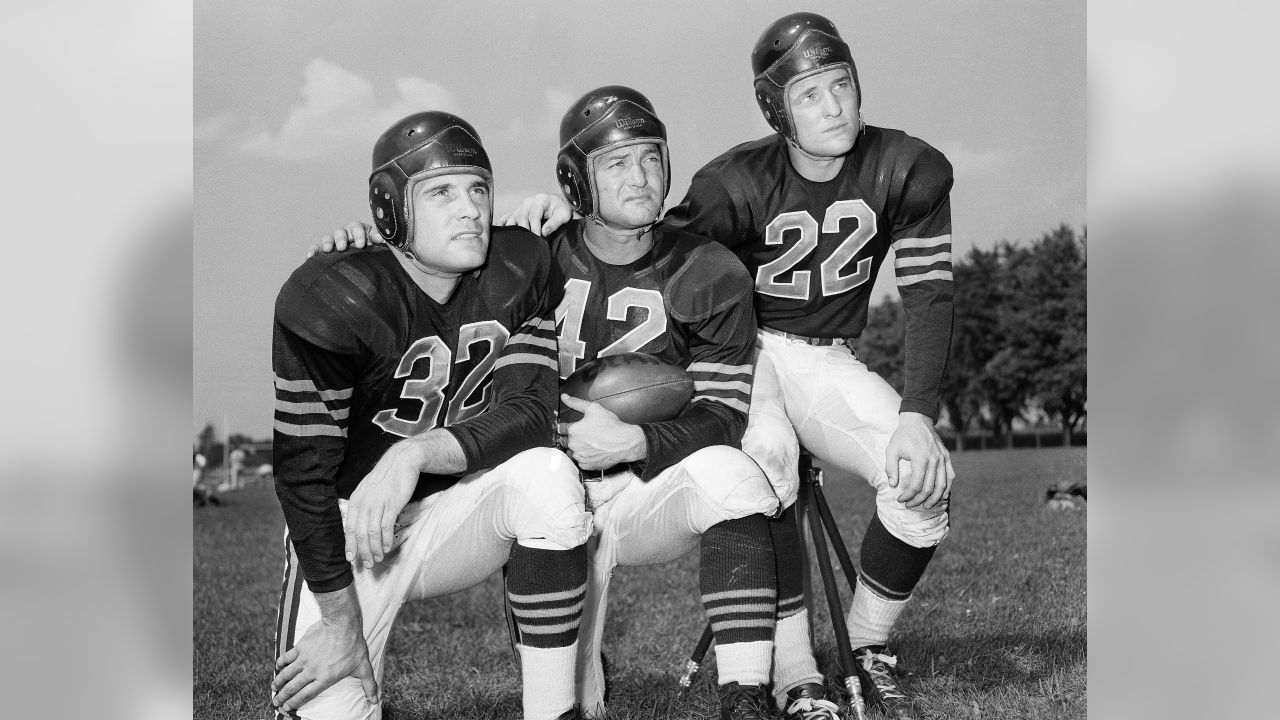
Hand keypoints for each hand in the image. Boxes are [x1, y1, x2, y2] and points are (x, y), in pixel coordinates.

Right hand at [271, 607, 377, 712]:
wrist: (342, 624)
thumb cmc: (353, 646)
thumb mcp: (363, 667)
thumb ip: (368, 685)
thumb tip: (375, 699)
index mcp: (324, 679)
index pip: (306, 695)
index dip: (295, 703)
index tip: (287, 708)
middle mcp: (312, 671)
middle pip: (293, 688)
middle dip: (282, 697)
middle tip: (275, 702)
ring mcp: (304, 659)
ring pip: (287, 674)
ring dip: (278, 682)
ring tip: (273, 688)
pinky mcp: (301, 646)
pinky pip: (287, 657)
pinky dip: (280, 663)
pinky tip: (277, 667)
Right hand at [306, 221, 380, 257]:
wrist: (366, 267)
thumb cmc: (374, 255)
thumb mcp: (379, 247)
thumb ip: (380, 241)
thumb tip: (381, 238)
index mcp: (359, 231)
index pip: (357, 227)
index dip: (358, 234)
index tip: (361, 244)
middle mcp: (345, 234)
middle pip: (341, 232)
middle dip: (341, 238)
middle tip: (343, 247)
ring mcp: (334, 242)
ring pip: (328, 238)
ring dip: (327, 243)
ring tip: (328, 250)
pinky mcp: (324, 251)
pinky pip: (316, 248)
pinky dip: (313, 251)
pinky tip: (310, 256)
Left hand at [345, 440, 424, 567]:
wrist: (401, 461)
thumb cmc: (385, 477)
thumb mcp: (367, 490)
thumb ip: (362, 506)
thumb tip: (360, 525)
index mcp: (356, 501)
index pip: (349, 528)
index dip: (350, 545)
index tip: (351, 559)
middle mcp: (364, 504)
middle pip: (360, 534)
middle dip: (363, 552)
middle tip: (367, 565)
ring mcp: (377, 504)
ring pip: (372, 533)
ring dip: (374, 549)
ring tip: (378, 559)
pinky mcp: (392, 505)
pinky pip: (386, 527)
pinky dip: (385, 540)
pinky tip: (387, 548)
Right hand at [497, 193, 575, 235]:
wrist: (559, 203)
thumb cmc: (562, 209)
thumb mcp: (563, 215)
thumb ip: (554, 223)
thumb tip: (544, 232)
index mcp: (541, 200)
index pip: (534, 215)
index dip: (534, 228)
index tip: (537, 238)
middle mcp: (529, 201)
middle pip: (521, 216)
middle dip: (524, 230)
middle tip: (528, 241)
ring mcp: (522, 206)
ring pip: (513, 217)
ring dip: (513, 228)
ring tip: (515, 240)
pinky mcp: (518, 211)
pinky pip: (507, 216)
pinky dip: (503, 223)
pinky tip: (501, 231)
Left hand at [557, 395, 645, 470]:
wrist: (624, 443)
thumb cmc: (611, 426)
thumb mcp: (593, 408)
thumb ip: (576, 402)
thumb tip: (564, 397)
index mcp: (573, 430)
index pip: (560, 428)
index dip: (566, 426)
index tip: (571, 427)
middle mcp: (574, 444)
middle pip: (564, 441)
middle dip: (570, 437)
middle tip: (582, 435)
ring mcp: (579, 456)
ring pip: (571, 452)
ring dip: (575, 448)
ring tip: (588, 443)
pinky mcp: (585, 465)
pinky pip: (579, 461)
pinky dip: (583, 457)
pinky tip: (591, 451)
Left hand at [884, 412, 954, 509]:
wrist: (917, 420)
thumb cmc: (902, 436)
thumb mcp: (891, 450)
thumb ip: (891, 468)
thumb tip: (892, 485)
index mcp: (920, 459)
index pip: (916, 485)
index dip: (908, 496)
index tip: (900, 500)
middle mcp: (934, 460)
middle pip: (929, 488)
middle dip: (918, 500)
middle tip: (909, 505)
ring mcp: (943, 459)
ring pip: (942, 485)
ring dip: (934, 499)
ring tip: (926, 506)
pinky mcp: (947, 457)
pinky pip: (950, 476)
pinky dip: (947, 488)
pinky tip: (942, 496)